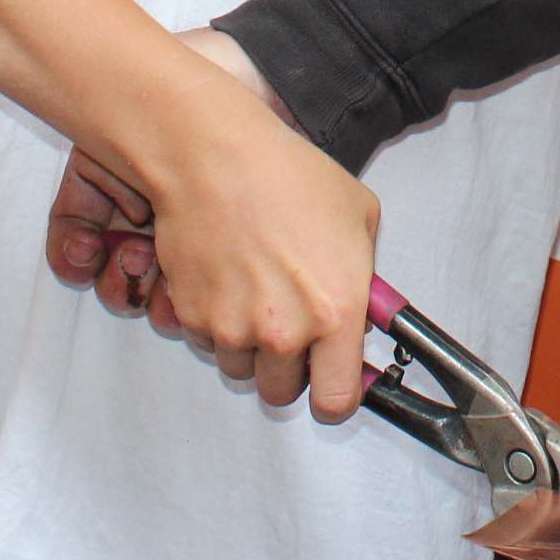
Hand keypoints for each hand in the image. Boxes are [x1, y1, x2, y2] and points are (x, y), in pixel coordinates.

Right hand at [44, 28, 380, 417]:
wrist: (216, 158)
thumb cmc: (289, 177)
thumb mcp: (360, 218)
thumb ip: (366, 279)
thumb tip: (365, 314)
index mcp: (336, 312)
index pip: (337, 401)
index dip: (335, 395)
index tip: (332, 383)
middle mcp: (284, 332)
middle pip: (282, 393)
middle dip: (288, 368)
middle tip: (290, 325)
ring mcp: (233, 329)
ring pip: (242, 367)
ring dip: (248, 345)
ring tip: (256, 290)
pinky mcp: (193, 318)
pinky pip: (208, 341)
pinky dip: (215, 322)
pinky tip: (227, 277)